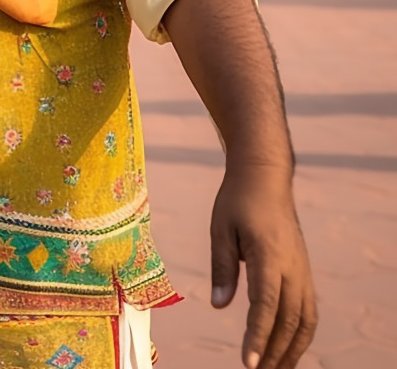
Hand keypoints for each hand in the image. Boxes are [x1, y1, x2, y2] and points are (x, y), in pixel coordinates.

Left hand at [210, 164, 316, 367]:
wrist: (265, 178)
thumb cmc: (237, 201)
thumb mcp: (221, 229)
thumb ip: (222, 268)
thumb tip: (219, 306)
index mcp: (269, 256)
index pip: (266, 307)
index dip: (257, 337)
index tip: (247, 363)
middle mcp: (292, 267)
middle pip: (289, 321)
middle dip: (273, 352)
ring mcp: (302, 270)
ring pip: (305, 321)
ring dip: (291, 349)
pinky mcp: (303, 270)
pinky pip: (308, 310)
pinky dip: (301, 334)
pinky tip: (288, 348)